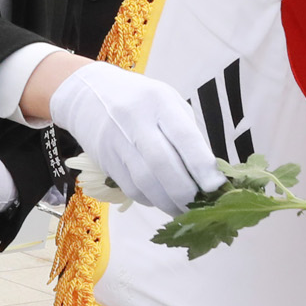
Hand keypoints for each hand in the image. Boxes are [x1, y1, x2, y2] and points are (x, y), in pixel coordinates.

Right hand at [49, 63, 221, 214]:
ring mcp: (115, 142)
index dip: (202, 166)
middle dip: (185, 192)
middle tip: (202, 207)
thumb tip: (208, 175)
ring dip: (168, 202)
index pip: (184, 137)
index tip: (217, 187)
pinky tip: (161, 200)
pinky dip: (150, 199)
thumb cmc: (141, 100)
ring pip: (145, 182)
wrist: (87, 94)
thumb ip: (187, 135)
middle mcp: (135, 121)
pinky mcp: (105, 160)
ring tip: (185, 211)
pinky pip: (130, 187)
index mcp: (159, 102)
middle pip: (162, 165)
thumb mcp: (168, 104)